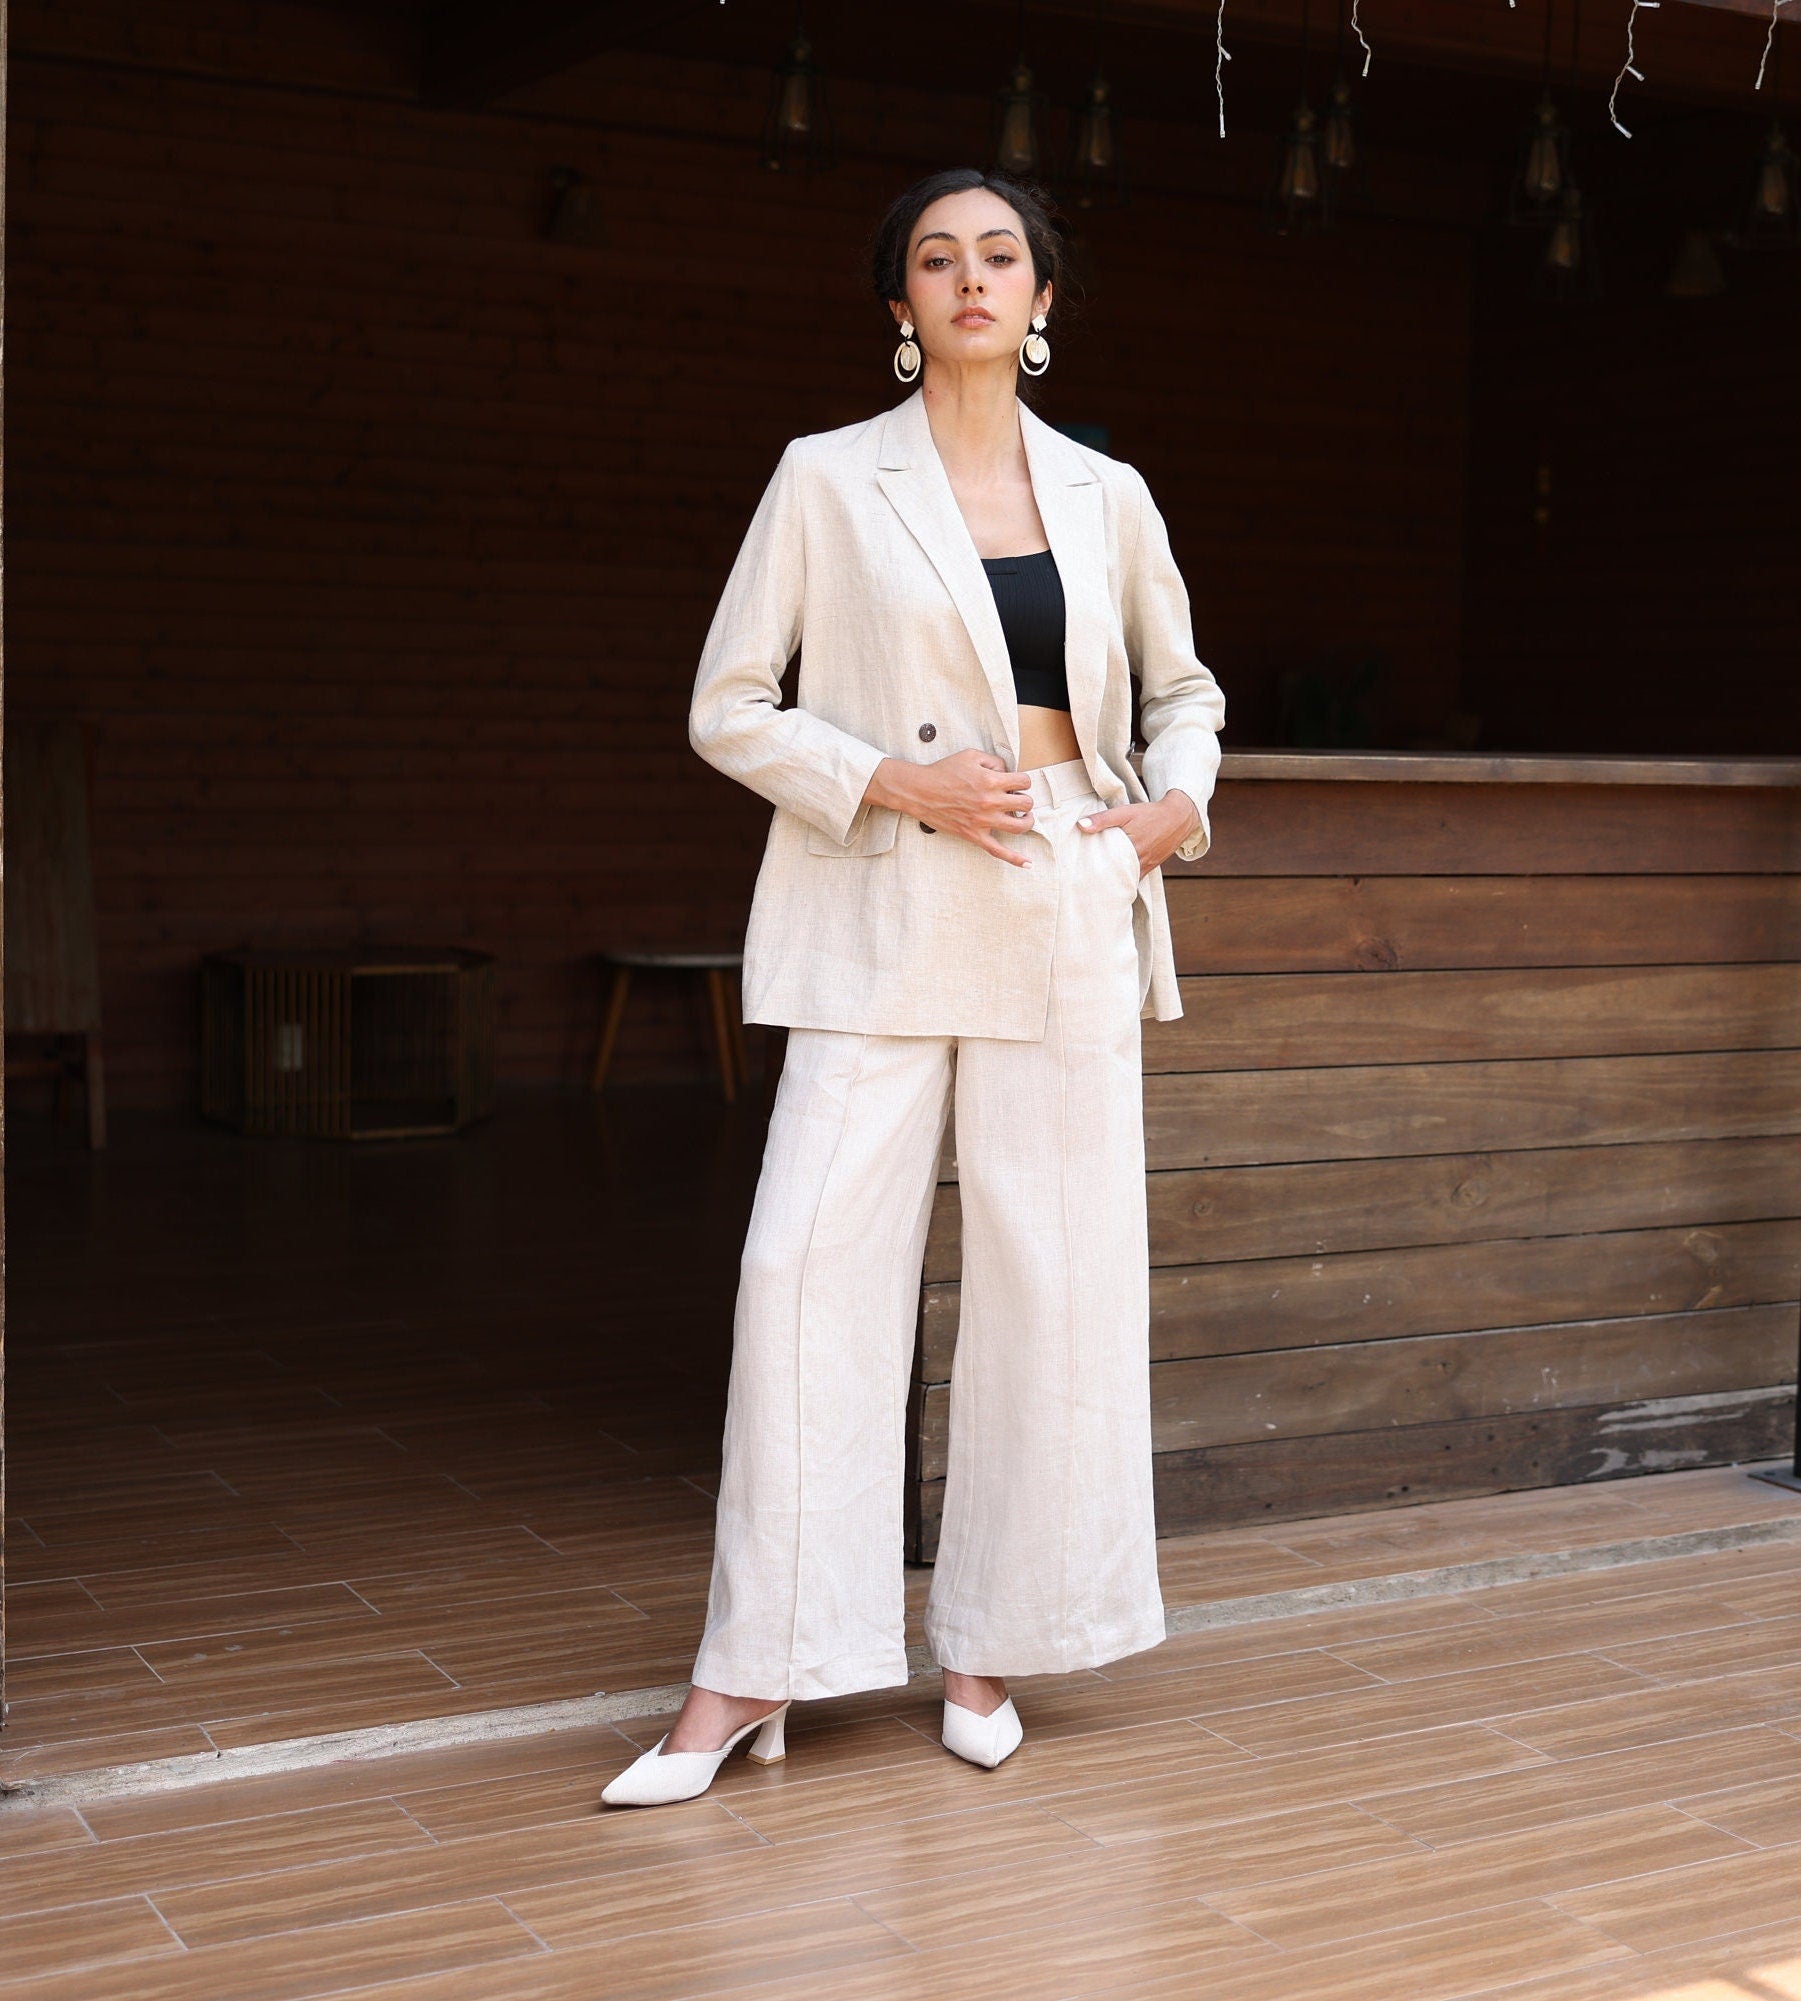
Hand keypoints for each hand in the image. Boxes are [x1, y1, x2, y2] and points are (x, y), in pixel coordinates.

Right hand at [864, 750, 1037, 865]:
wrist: (920, 791)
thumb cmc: (943, 772)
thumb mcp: (971, 756)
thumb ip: (994, 761)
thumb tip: (1007, 771)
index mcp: (991, 781)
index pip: (1024, 782)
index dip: (1022, 781)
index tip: (1016, 783)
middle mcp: (990, 802)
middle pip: (1026, 803)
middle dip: (1024, 799)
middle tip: (1016, 798)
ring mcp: (983, 821)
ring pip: (1019, 826)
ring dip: (1026, 821)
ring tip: (1023, 817)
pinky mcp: (974, 836)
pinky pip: (998, 851)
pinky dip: (1014, 859)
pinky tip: (1028, 863)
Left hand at [1075, 789, 1199, 876]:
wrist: (1178, 817)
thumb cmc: (1150, 814)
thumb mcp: (1125, 813)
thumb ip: (1103, 819)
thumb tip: (1080, 825)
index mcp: (1131, 850)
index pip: (1109, 869)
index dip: (1096, 877)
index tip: (1082, 881)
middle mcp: (1140, 862)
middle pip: (1117, 878)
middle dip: (1103, 882)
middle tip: (1086, 887)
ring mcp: (1147, 867)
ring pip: (1127, 880)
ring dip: (1114, 882)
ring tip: (1098, 886)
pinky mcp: (1151, 866)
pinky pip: (1136, 877)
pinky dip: (1126, 879)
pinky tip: (1115, 880)